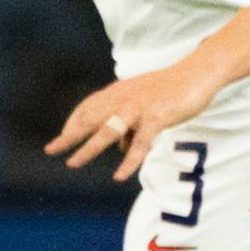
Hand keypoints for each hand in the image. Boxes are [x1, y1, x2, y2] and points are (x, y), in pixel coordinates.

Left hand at [46, 57, 217, 182]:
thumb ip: (129, 123)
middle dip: (69, 135)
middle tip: (51, 150)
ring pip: (107, 131)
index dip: (73, 123)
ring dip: (88, 149)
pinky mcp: (157, 118)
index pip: (88, 107)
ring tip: (73, 163)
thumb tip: (119, 149)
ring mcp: (139, 109)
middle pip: (90, 119)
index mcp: (119, 92)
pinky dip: (129, 162)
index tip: (62, 138)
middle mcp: (123, 99)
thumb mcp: (144, 102)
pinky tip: (119, 176)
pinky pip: (140, 144)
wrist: (198, 73)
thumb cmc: (171, 88)